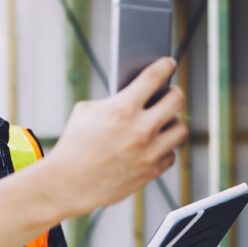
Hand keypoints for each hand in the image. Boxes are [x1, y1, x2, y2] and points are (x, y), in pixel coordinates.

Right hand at [47, 57, 187, 214]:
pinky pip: (170, 155)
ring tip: (165, 121)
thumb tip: (135, 95)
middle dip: (174, 92)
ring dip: (173, 122)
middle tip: (170, 93)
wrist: (66, 183)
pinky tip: (155, 145)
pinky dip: (164, 149)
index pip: (155, 77)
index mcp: (123, 108)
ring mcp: (149, 152)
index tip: (168, 64)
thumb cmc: (73, 144)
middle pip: (177, 100)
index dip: (165, 66)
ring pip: (181, 129)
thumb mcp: (86, 111)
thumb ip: (113, 100)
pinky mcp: (151, 172)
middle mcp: (141, 129)